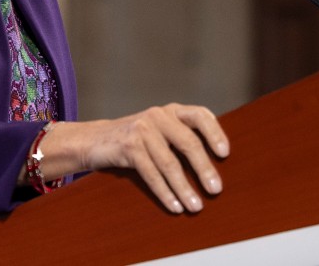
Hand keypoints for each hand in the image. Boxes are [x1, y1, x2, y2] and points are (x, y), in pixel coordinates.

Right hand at [40, 104, 229, 212]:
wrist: (93, 141)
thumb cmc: (135, 140)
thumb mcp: (159, 132)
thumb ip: (181, 138)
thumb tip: (214, 167)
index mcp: (172, 111)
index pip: (200, 115)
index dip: (215, 133)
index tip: (225, 154)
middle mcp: (158, 116)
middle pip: (188, 142)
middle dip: (204, 168)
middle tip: (216, 189)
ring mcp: (142, 129)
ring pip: (169, 162)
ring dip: (184, 188)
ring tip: (196, 206)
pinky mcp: (128, 146)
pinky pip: (151, 173)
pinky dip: (165, 192)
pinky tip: (174, 206)